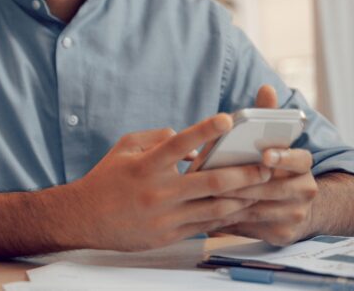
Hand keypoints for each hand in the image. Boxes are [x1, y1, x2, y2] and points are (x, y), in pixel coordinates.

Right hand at [68, 114, 272, 250]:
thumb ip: (156, 138)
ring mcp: (165, 215)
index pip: (178, 143)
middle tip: (267, 165)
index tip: (227, 119)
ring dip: (243, 197)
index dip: (204, 130)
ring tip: (264, 188)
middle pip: (210, 181)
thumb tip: (188, 143)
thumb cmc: (106, 178)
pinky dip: (226, 215)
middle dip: (243, 173)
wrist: (86, 218)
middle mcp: (158, 191)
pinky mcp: (169, 234)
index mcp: (145, 165)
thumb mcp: (124, 148)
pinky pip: (205, 224)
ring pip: (214, 207)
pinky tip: (243, 208)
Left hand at [213, 85, 317, 244]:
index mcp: (302, 165)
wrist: (292, 204)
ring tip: (204, 193)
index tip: (264, 155)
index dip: (283, 157)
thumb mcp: (272, 140)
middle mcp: (304, 190)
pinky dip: (228, 219)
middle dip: (243, 181)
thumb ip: (267, 115)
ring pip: (257, 208)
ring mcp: (295, 214)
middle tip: (217, 176)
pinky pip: (250, 226)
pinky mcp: (281, 234)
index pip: (299, 159)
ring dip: (230, 201)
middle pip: (272, 187)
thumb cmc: (272, 164)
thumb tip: (266, 88)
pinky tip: (207, 212)